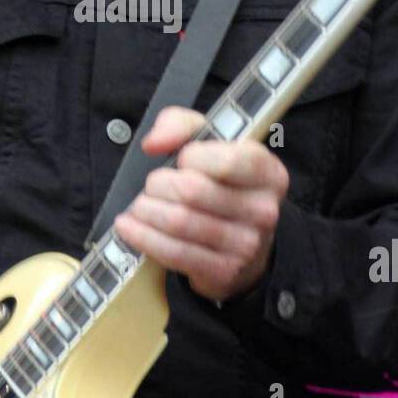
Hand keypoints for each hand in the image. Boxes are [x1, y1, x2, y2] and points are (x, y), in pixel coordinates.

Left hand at [113, 106, 289, 304]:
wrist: (243, 242)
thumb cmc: (222, 184)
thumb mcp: (211, 144)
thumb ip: (181, 125)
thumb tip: (154, 143)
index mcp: (268, 173)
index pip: (226, 161)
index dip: (191, 157)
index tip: (180, 160)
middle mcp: (263, 209)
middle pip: (193, 191)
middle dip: (159, 185)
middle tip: (152, 186)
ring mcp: (246, 245)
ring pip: (180, 222)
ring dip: (147, 211)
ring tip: (139, 205)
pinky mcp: (223, 271)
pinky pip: (174, 253)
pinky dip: (143, 238)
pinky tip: (129, 227)